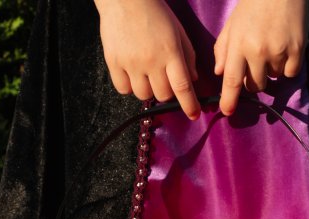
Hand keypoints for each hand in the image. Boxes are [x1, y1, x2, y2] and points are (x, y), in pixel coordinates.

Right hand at [95, 0, 200, 118]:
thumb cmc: (156, 14)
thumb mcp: (178, 33)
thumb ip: (188, 57)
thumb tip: (193, 80)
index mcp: (171, 53)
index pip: (183, 87)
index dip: (190, 105)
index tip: (194, 115)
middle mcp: (151, 61)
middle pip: (163, 95)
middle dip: (167, 93)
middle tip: (164, 80)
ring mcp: (131, 63)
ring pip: (143, 95)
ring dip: (149, 90)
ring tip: (147, 75)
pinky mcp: (114, 62)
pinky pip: (123, 89)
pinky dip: (130, 86)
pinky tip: (132, 74)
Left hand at [214, 0, 308, 115]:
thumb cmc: (254, 5)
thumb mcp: (232, 24)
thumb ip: (223, 49)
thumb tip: (219, 72)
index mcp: (238, 45)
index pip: (231, 80)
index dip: (229, 100)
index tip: (228, 111)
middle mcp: (257, 52)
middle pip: (254, 86)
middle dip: (253, 81)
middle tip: (256, 64)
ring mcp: (279, 52)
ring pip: (273, 79)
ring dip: (271, 71)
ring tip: (272, 48)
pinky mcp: (297, 50)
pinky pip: (290, 73)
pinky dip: (288, 67)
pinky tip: (286, 49)